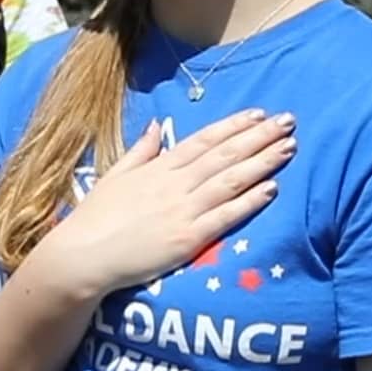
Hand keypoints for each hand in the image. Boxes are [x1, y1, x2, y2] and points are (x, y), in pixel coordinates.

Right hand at [27, 109, 295, 299]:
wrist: (83, 257)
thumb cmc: (95, 219)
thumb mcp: (115, 175)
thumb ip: (141, 151)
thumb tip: (158, 125)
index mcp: (158, 167)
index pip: (204, 140)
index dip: (233, 126)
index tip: (258, 114)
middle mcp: (174, 184)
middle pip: (225, 154)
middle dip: (258, 136)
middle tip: (288, 121)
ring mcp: (182, 210)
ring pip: (231, 180)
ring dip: (262, 162)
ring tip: (288, 147)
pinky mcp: (187, 239)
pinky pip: (226, 216)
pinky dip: (250, 201)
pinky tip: (273, 188)